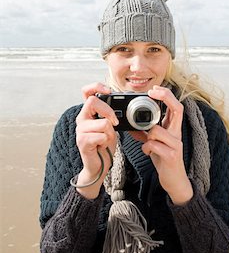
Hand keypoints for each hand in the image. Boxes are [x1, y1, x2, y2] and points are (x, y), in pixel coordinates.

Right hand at [75, 83, 118, 197]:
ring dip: (110, 133)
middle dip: (108, 111)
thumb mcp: (111, 126)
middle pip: (93, 102)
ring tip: (105, 139)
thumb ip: (111, 115)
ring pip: (103, 123)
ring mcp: (80, 130)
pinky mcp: (82, 141)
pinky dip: (107, 141)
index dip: (96, 86)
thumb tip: (124, 105)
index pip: (86, 92)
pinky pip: (101, 135)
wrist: (99, 165)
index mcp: (88, 112)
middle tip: (115, 122)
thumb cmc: (104, 145)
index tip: (108, 90)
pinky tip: (101, 146)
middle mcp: (81, 119)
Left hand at [131, 85, 192, 204]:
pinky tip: (147, 153)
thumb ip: (146, 134)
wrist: (175, 182)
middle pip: (177, 108)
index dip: (166, 95)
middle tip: (152, 92)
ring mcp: (176, 144)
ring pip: (158, 129)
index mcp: (174, 129)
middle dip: (165, 97)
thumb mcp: (155, 145)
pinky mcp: (172, 156)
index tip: (154, 89)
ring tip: (145, 143)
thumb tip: (132, 127)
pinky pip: (154, 145)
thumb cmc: (165, 161)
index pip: (176, 106)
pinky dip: (146, 147)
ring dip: (147, 134)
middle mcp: (177, 134)